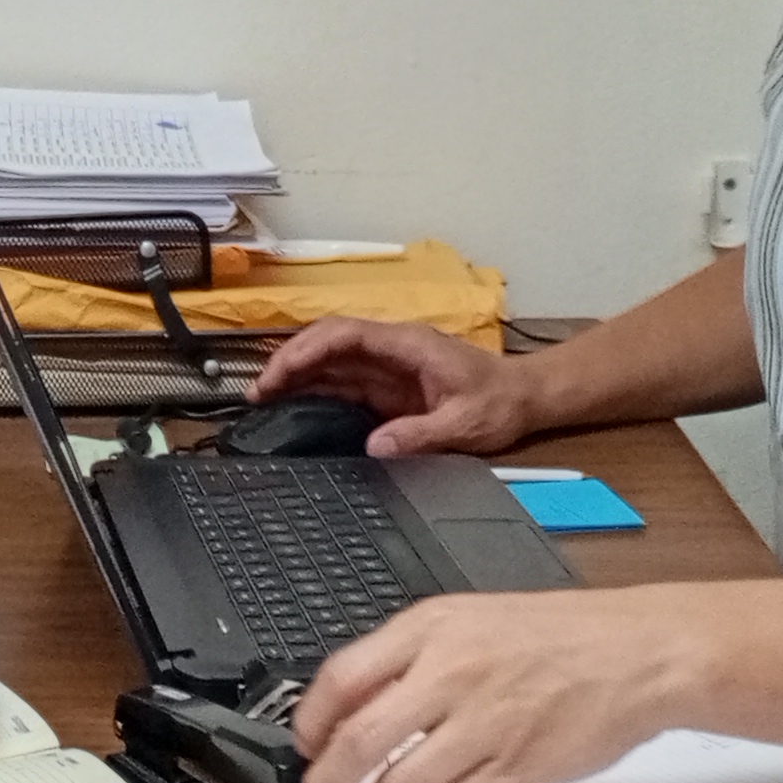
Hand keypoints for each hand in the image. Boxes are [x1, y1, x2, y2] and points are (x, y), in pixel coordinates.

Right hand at [250, 316, 548, 457]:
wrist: (525, 398)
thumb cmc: (500, 403)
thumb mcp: (465, 424)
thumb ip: (421, 435)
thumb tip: (375, 447)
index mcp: (408, 345)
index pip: (345, 335)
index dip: (306, 351)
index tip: (279, 374)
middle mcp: (392, 349)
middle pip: (328, 343)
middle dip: (289, 361)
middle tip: (258, 392)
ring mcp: (388, 366)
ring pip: (331, 361)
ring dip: (296, 375)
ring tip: (262, 399)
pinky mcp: (388, 386)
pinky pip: (343, 382)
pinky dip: (314, 390)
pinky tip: (293, 407)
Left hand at [291, 585, 718, 782]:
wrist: (638, 653)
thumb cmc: (562, 636)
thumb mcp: (474, 618)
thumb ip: (415, 654)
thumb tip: (358, 702)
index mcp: (433, 629)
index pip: (342, 679)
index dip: (311, 722)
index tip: (306, 745)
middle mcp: (450, 674)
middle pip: (359, 741)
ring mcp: (482, 725)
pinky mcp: (514, 769)